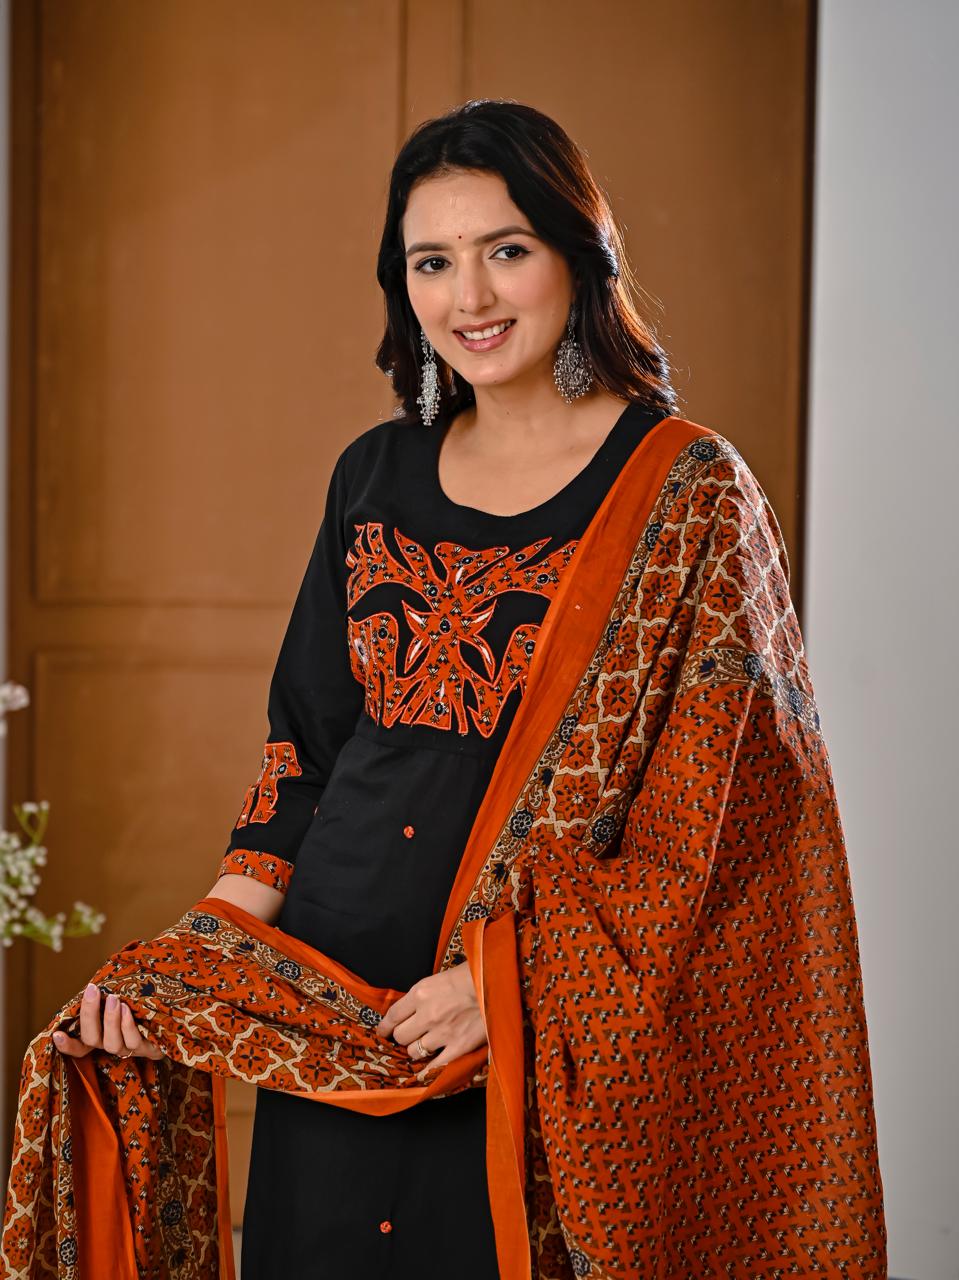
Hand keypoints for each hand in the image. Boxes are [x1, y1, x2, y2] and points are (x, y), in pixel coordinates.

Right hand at [52, 982, 163, 1060]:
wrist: (181, 1012)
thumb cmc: (147, 999)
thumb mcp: (126, 994)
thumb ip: (110, 992)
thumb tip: (100, 975)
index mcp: (103, 1033)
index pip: (79, 1044)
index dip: (67, 1044)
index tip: (56, 1034)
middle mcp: (112, 1044)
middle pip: (91, 1039)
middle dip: (89, 1015)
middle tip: (93, 991)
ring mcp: (130, 1049)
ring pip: (111, 1043)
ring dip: (110, 1020)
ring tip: (114, 999)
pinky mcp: (149, 1050)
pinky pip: (134, 1042)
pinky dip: (128, 1026)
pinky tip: (129, 1010)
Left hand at [374, 962, 486, 1079]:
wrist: (499, 983)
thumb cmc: (472, 975)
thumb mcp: (440, 978)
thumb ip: (423, 996)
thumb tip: (410, 1011)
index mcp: (421, 993)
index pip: (392, 1015)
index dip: (385, 1027)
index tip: (383, 1032)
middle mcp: (427, 1014)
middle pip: (401, 1036)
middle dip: (403, 1037)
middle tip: (409, 1037)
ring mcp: (443, 1033)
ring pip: (414, 1052)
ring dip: (417, 1051)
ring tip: (425, 1047)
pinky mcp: (459, 1047)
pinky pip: (435, 1066)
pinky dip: (429, 1069)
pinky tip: (428, 1070)